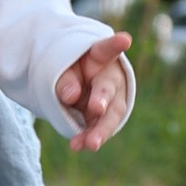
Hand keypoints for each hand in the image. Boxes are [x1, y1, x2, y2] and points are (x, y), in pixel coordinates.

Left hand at [56, 32, 133, 151]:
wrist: (73, 82)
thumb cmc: (69, 69)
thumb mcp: (60, 68)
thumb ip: (64, 79)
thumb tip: (71, 95)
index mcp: (100, 57)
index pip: (107, 48)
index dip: (116, 44)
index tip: (125, 39)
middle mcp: (111, 77)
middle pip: (110, 88)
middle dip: (103, 99)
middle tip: (96, 108)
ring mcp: (111, 100)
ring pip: (111, 115)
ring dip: (100, 129)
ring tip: (90, 143)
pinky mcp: (105, 118)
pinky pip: (99, 129)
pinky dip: (88, 138)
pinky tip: (77, 146)